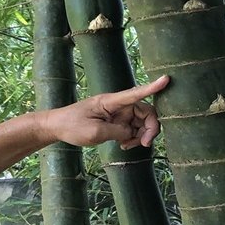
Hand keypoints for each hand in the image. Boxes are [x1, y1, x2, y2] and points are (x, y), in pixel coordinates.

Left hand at [46, 75, 168, 149]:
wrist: (57, 127)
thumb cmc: (72, 125)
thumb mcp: (95, 132)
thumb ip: (117, 131)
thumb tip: (132, 132)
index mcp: (112, 101)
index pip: (136, 93)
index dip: (152, 87)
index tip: (166, 79)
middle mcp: (118, 105)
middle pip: (146, 112)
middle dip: (149, 128)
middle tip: (144, 144)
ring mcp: (118, 114)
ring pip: (141, 123)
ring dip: (140, 136)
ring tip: (127, 146)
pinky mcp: (116, 122)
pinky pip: (133, 130)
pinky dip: (132, 138)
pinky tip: (123, 145)